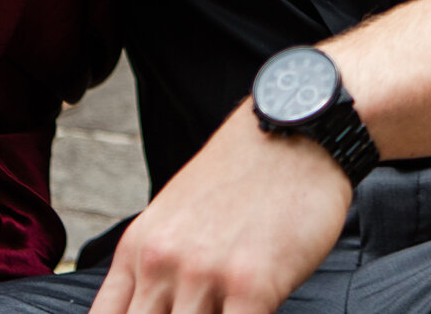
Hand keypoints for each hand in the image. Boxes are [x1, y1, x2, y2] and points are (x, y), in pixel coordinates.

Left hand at [92, 107, 351, 313]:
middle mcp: (160, 262)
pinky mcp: (251, 285)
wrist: (293, 134)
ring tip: (225, 309)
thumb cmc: (241, 179)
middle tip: (196, 312)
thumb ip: (156, 268)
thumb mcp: (176, 216)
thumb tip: (156, 310)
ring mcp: (202, 274)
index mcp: (138, 249)